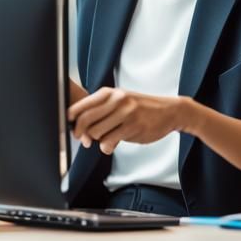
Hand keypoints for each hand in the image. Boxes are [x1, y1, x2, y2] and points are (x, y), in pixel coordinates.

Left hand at [67, 87, 188, 154]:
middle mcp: (116, 100)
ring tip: (105, 139)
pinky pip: (109, 141)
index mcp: (109, 93)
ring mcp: (125, 113)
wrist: (169, 111)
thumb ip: (100, 111)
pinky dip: (107, 147)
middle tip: (85, 140)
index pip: (81, 106)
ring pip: (96, 132)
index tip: (71, 129)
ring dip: (97, 141)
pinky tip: (113, 145)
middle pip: (85, 120)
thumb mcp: (120, 102)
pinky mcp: (133, 127)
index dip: (71, 120)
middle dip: (80, 133)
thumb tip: (79, 128)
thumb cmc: (141, 108)